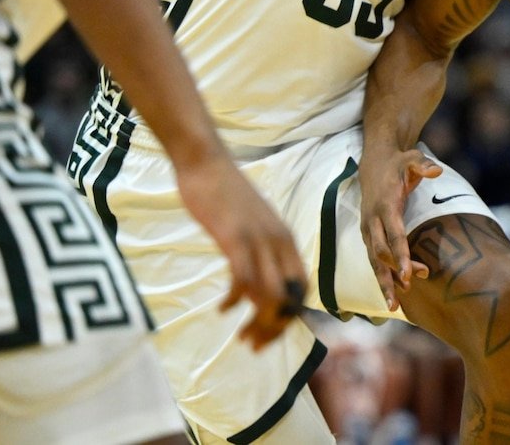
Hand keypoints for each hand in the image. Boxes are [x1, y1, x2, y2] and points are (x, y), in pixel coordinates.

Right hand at [177, 155, 307, 350]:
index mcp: (286, 240)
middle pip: (290, 298)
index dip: (291, 317)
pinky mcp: (234, 238)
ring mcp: (258, 240)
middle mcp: (279, 242)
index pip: (303, 288)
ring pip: (270, 294)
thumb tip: (257, 283)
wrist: (206, 163)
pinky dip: (235, 300)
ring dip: (258, 322)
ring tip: (242, 337)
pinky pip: (242, 279)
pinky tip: (223, 309)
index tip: (271, 334)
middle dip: (275, 328)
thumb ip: (260, 250)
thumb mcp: (253, 226)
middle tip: (254, 345)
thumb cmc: (225, 195)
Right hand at [359, 148, 442, 310]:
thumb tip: (436, 171)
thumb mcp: (412, 158)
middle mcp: (372, 220)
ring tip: (394, 306)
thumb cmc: (398, 163)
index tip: (409, 274)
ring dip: (383, 282)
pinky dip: (381, 276)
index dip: (400, 256)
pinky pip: (373, 258)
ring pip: (374, 260)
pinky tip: (391, 293)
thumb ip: (423, 165)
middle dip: (395, 272)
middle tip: (413, 286)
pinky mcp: (367, 234)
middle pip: (381, 252)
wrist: (373, 163)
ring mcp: (367, 228)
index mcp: (384, 206)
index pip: (393, 235)